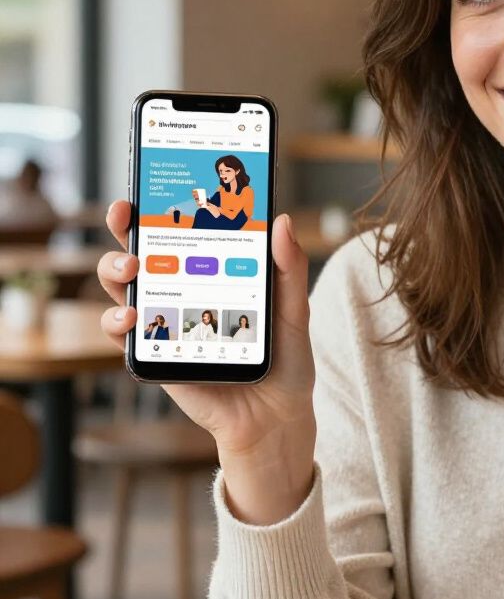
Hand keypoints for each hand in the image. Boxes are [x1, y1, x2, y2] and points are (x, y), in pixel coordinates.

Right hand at [97, 201, 316, 498]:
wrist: (277, 416)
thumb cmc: (286, 358)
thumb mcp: (294, 310)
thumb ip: (289, 269)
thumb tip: (283, 220)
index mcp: (215, 271)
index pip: (184, 229)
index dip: (164, 204)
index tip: (155, 182)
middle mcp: (183, 290)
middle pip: (143, 249)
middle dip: (126, 226)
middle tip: (126, 213)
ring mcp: (164, 321)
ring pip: (123, 286)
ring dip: (115, 270)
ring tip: (131, 268)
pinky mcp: (154, 354)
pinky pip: (123, 333)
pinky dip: (117, 320)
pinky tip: (130, 315)